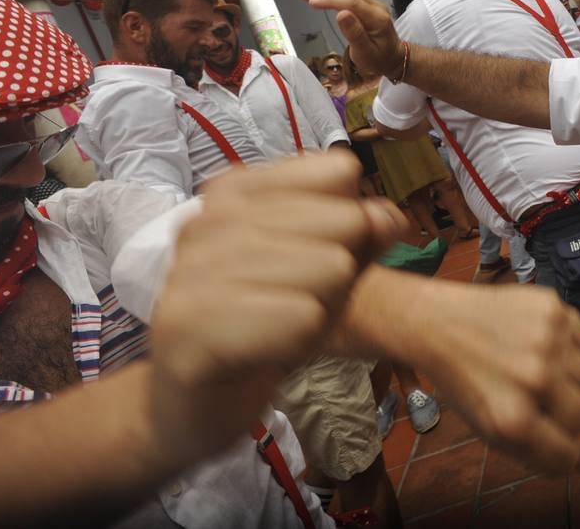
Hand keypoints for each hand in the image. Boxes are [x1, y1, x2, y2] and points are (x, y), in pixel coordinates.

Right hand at [149, 153, 405, 462]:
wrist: (189, 407)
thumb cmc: (264, 330)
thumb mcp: (325, 274)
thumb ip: (363, 237)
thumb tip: (389, 216)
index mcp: (236, 191)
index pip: (340, 172)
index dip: (351, 225)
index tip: (309, 261)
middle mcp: (209, 217)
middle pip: (347, 222)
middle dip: (339, 277)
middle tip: (291, 308)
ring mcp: (193, 267)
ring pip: (331, 269)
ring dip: (319, 314)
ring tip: (276, 331)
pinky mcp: (190, 325)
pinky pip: (303, 318)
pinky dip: (300, 343)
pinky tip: (263, 355)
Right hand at [299, 0, 403, 78]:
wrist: (394, 58)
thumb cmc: (378, 60)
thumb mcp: (365, 53)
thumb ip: (354, 34)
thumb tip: (340, 14)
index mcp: (377, 18)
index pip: (352, 2)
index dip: (330, 0)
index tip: (311, 2)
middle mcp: (377, 6)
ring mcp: (374, 3)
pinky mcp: (369, 3)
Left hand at [414, 281, 579, 472]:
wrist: (437, 324)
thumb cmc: (463, 381)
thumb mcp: (488, 429)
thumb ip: (537, 453)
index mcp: (514, 419)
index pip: (568, 454)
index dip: (567, 454)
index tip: (561, 445)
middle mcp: (536, 379)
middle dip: (569, 417)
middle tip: (544, 401)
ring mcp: (548, 340)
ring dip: (568, 380)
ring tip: (536, 368)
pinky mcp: (553, 309)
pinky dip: (568, 347)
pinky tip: (539, 343)